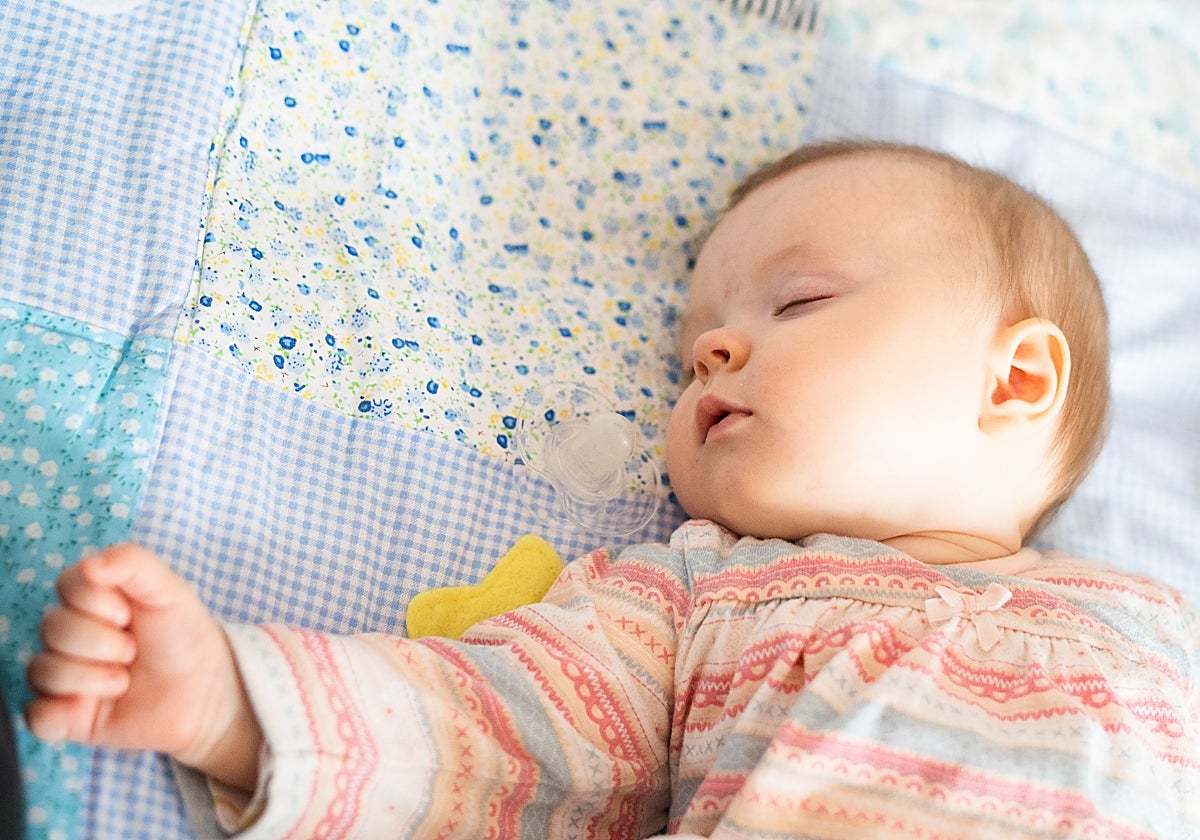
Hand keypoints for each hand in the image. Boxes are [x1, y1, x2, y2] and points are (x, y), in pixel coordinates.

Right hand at [25, 544, 262, 790]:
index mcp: (93, 599)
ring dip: (90, 678)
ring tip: (124, 681)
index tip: (129, 613)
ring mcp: (65, 674)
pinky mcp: (65, 716)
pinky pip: (36, 715)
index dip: (97, 601)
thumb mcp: (169, 591)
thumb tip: (89, 564)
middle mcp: (72, 634)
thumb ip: (133, 564)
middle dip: (100, 641)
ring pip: (41, 670)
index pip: (67, 585)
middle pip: (52, 627)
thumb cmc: (184, 636)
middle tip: (133, 651)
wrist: (205, 692)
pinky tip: (91, 707)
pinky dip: (59, 713)